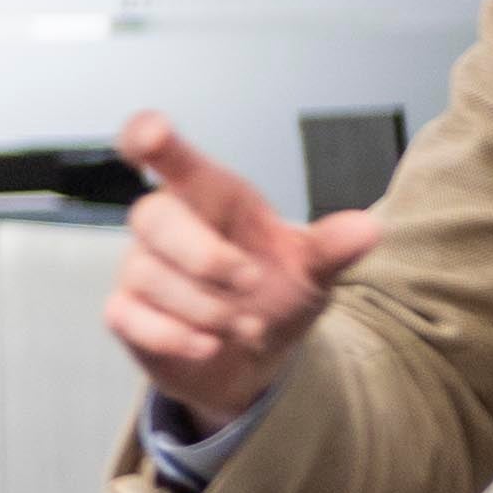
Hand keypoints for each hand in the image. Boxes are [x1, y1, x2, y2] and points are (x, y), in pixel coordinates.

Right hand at [102, 115, 382, 432]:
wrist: (253, 357)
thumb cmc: (273, 292)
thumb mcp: (310, 270)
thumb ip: (331, 248)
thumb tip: (367, 228)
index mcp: (209, 197)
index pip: (169, 156)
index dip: (150, 137)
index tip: (151, 134)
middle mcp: (167, 225)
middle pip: (152, 217)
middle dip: (206, 257)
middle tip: (251, 281)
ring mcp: (139, 267)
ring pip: (149, 276)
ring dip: (208, 309)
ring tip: (248, 325)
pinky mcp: (126, 313)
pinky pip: (131, 318)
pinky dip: (176, 337)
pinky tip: (209, 344)